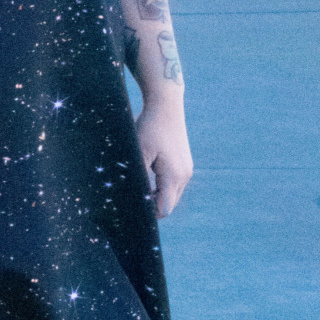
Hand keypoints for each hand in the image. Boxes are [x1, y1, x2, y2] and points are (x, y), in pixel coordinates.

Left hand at [135, 98, 192, 217]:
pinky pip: (174, 184)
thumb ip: (138, 176)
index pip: (164, 208)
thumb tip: (134, 196)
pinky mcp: (184, 163)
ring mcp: (186, 169)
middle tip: (132, 202)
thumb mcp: (139, 153)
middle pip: (169, 204)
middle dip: (153, 207)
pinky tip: (148, 180)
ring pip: (172, 194)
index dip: (150, 214)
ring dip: (157, 196)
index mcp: (174, 176)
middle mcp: (184, 175)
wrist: (166, 106)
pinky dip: (162, 187)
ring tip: (138, 190)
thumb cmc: (149, 127)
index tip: (133, 211)